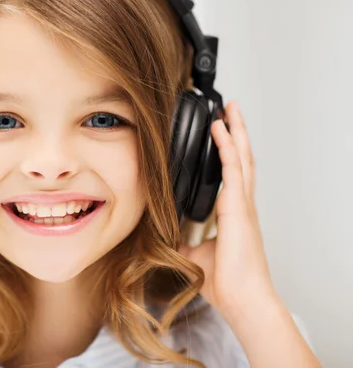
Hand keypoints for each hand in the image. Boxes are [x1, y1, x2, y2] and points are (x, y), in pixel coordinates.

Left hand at [179, 101, 276, 320]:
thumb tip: (165, 231)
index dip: (230, 149)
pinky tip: (220, 130)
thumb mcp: (194, 252)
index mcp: (234, 212)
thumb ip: (183, 238)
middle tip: (231, 109)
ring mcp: (243, 204)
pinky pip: (233, 169)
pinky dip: (227, 147)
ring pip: (242, 157)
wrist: (240, 298)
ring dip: (236, 131)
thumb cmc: (226, 280)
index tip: (223, 129)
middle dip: (237, 131)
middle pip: (242, 158)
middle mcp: (241, 203)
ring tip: (230, 109)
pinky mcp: (238, 207)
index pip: (233, 172)